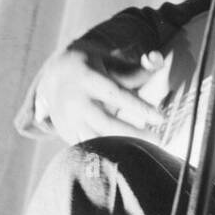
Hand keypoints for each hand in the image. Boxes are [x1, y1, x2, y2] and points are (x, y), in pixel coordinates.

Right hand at [35, 47, 166, 145]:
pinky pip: (86, 146)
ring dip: (119, 146)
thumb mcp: (110, 61)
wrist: (54, 73)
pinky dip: (105, 151)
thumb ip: (135, 69)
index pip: (116, 94)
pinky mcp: (64, 131)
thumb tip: (158, 61)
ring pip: (95, 138)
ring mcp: (67, 118)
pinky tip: (124, 153)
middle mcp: (75, 99)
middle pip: (106, 123)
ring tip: (142, 148)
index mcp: (87, 77)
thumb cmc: (92, 65)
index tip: (160, 118)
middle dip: (133, 133)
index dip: (139, 107)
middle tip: (158, 140)